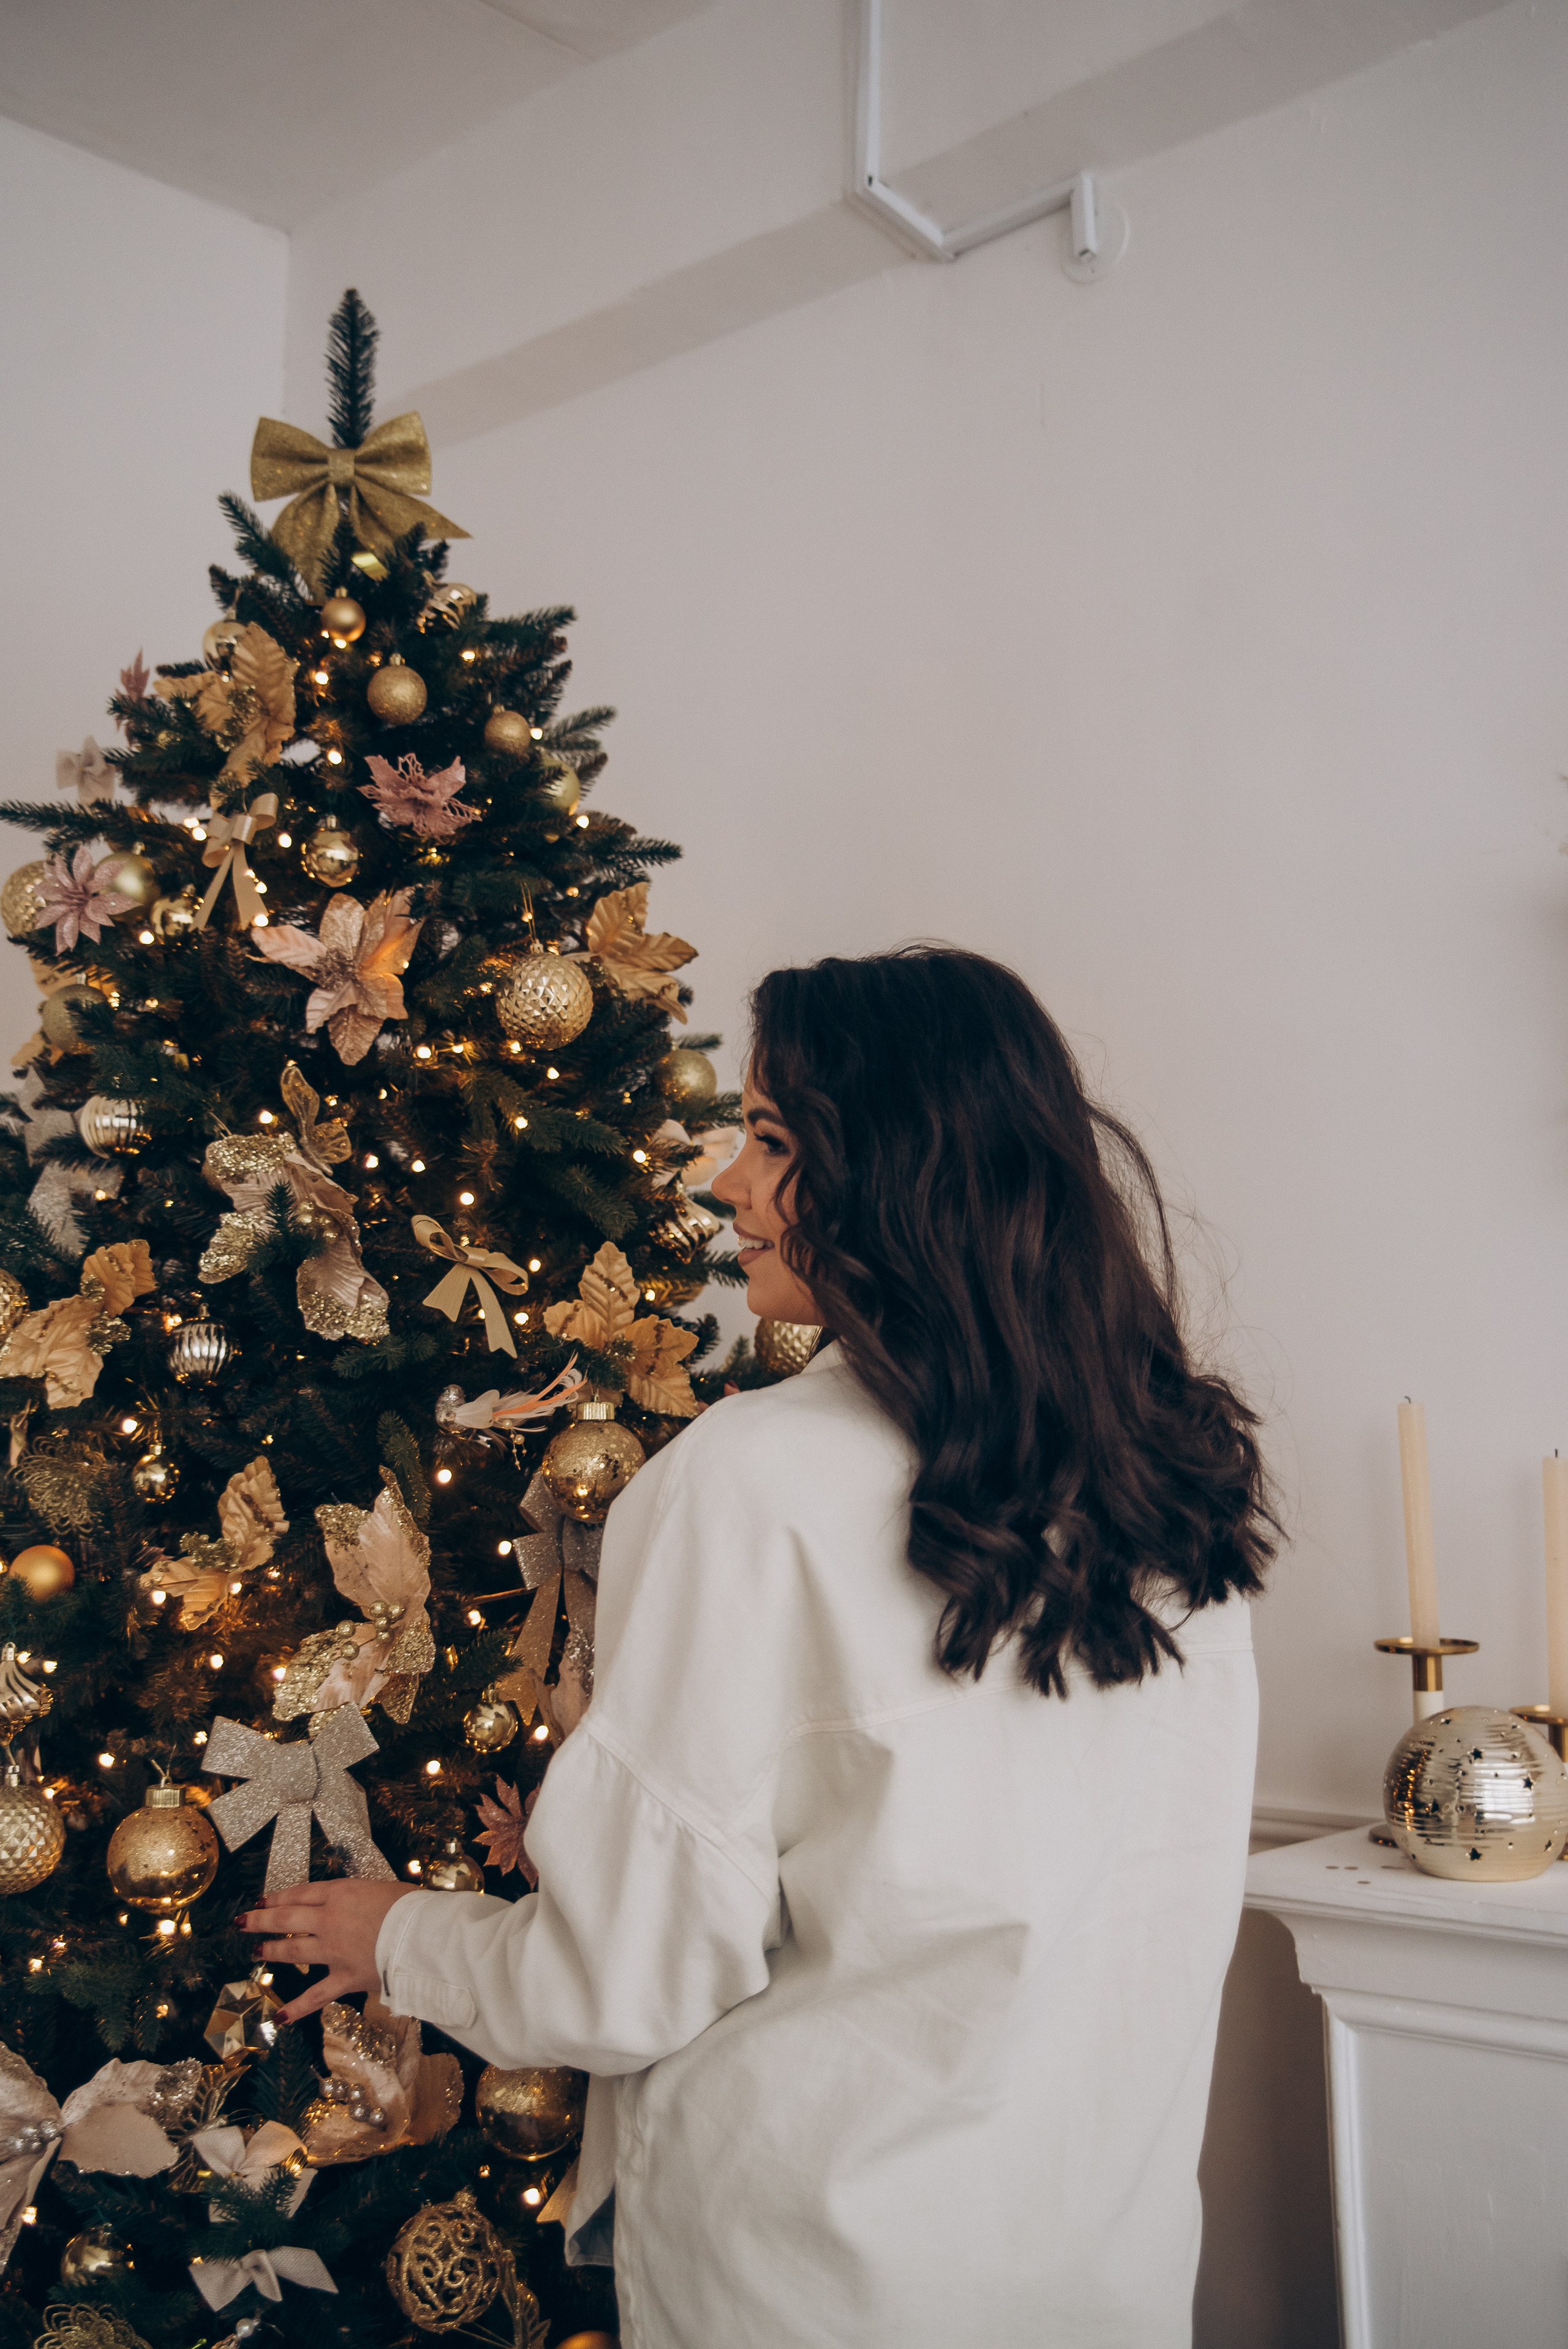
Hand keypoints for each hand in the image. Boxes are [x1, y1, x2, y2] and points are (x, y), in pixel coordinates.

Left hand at [240, 1878, 415, 2023]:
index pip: (299, 1893)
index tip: (262, 1900)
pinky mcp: (344, 1979)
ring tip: (257, 1951)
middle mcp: (329, 1921)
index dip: (277, 1897)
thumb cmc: (409, 1905)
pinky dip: (297, 2008)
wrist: (423, 1934)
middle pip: (286, 1919)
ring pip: (293, 1950)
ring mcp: (333, 1951)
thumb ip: (359, 1897)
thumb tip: (353, 1904)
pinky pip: (316, 1996)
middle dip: (261, 1920)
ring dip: (272, 1950)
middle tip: (242, 1922)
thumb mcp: (380, 1888)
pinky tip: (279, 2017)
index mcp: (339, 1894)